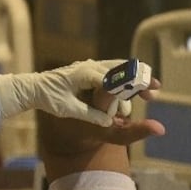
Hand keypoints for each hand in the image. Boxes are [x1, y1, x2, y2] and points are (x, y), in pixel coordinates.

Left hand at [38, 73, 164, 156]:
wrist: (34, 88)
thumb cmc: (49, 99)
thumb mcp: (68, 110)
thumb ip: (90, 115)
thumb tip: (108, 124)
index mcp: (85, 74)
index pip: (114, 78)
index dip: (132, 85)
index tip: (147, 92)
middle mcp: (89, 66)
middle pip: (121, 68)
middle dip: (140, 79)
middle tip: (156, 89)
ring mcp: (90, 65)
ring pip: (118, 67)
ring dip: (134, 77)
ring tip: (151, 87)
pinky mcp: (90, 69)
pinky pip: (111, 70)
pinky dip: (125, 77)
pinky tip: (135, 87)